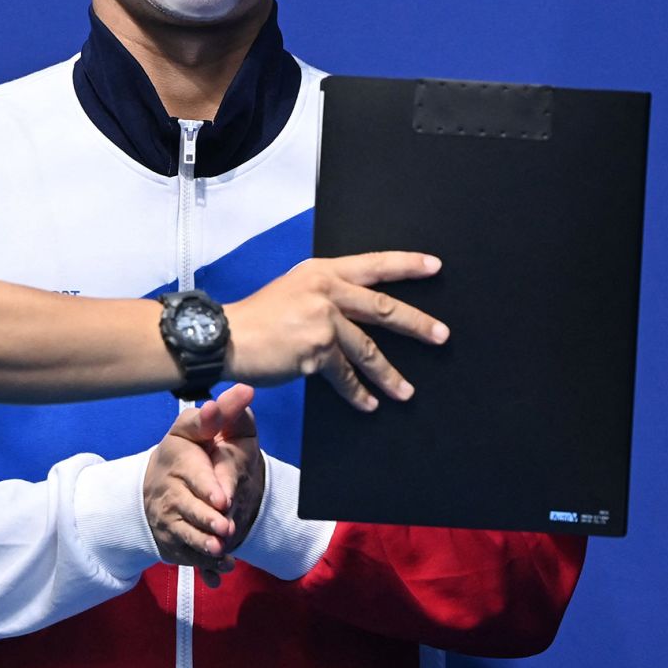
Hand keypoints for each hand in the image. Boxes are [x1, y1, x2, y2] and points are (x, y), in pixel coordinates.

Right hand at [144, 385, 254, 586]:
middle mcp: (170, 490)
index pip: (191, 473)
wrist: (165, 483)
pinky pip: (188, 558)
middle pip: (187, 507)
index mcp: (177, 458)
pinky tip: (218, 573)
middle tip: (226, 527)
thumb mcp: (206, 427)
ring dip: (203, 545)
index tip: (222, 498)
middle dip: (206, 519)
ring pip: (186, 535)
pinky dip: (204, 567)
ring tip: (221, 550)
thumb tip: (245, 390)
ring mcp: (170, 518)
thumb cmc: (194, 451)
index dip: (207, 486)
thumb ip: (225, 411)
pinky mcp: (174, 541)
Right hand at [225, 252, 450, 410]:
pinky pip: (345, 375)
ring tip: (406, 390)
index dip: (406, 265)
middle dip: (417, 323)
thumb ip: (323, 295)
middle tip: (441, 335)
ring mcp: (323, 320)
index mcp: (321, 271)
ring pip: (368, 349)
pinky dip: (358, 392)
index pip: (373, 264)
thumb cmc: (255, 318)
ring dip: (390, 373)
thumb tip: (351, 314)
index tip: (434, 267)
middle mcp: (326, 291)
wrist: (227, 336)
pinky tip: (368, 403)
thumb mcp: (292, 290)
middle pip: (382, 307)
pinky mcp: (316, 351)